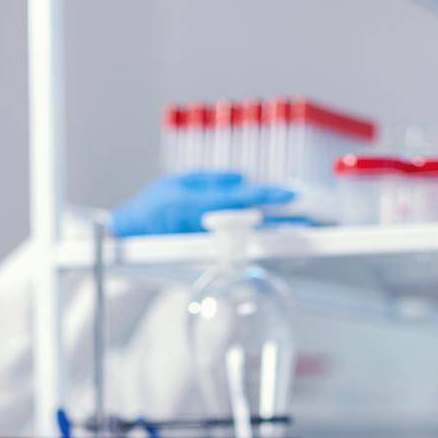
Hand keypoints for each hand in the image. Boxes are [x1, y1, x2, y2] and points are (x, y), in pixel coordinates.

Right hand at [111, 172, 293, 237]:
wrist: (129, 240)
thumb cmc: (151, 207)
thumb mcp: (178, 182)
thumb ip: (212, 180)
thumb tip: (242, 178)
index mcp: (201, 205)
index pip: (243, 198)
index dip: (269, 194)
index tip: (291, 192)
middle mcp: (209, 227)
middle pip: (254, 225)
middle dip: (281, 223)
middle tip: (308, 221)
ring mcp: (211, 246)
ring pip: (250, 241)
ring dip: (275, 239)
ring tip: (299, 234)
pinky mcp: (209, 258)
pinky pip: (239, 252)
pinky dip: (258, 248)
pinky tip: (276, 246)